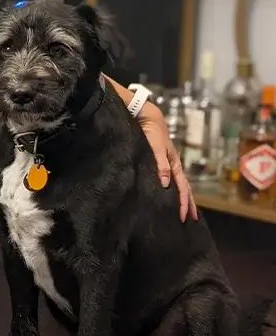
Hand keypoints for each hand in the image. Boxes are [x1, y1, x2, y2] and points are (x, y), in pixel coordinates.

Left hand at [137, 103, 198, 221]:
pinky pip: (170, 178)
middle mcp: (173, 165)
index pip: (183, 188)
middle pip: (184, 188)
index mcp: (174, 164)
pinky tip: (169, 194)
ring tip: (183, 210)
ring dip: (182, 198)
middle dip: (188, 204)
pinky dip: (173, 188)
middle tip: (189, 220)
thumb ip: (160, 164)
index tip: (184, 217)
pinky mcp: (160, 161)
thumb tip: (166, 184)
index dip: (184, 203)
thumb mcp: (155, 147)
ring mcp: (167, 163)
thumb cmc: (151, 131)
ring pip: (178, 184)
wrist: (147, 116)